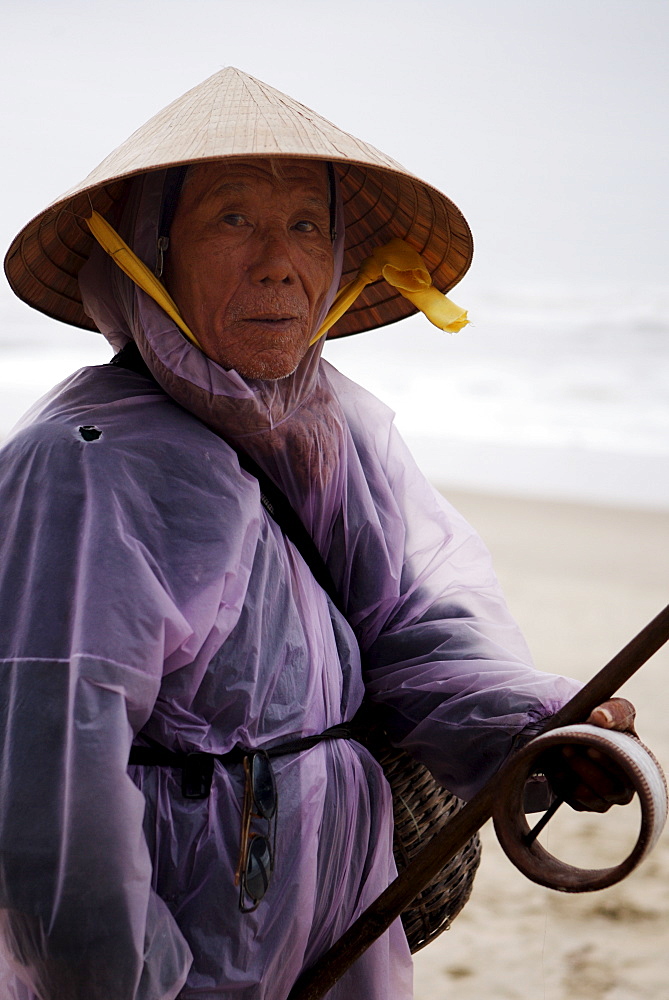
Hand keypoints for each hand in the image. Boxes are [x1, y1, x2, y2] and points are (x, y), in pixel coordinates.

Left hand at [540, 697, 636, 812]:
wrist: (575, 728)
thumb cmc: (601, 721)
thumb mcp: (611, 709)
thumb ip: (613, 710)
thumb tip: (600, 718)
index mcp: (636, 767)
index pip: (628, 774)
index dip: (608, 762)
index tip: (589, 748)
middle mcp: (623, 789)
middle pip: (609, 789)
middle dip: (585, 767)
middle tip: (567, 748)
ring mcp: (603, 798)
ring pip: (590, 796)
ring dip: (573, 774)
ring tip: (561, 751)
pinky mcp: (583, 803)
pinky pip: (574, 801)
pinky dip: (563, 784)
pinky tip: (556, 768)